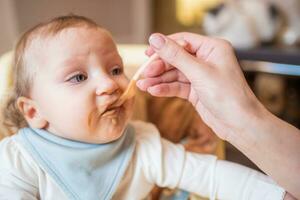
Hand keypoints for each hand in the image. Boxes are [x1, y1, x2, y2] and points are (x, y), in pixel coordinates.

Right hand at [137, 32, 264, 140]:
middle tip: (145, 74)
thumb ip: (175, 55)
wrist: (239, 124)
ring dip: (159, 80)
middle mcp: (206, 59)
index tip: (147, 53)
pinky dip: (166, 88)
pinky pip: (177, 86)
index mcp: (212, 48)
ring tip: (143, 85)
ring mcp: (200, 76)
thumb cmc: (228, 95)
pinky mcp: (196, 90)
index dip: (164, 46)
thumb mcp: (199, 72)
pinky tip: (154, 91)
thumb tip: (155, 38)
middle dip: (159, 67)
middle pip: (176, 58)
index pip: (182, 41)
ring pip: (174, 74)